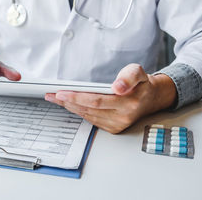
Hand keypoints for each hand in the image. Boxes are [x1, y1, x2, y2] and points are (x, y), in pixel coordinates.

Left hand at [45, 64, 176, 133]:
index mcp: (128, 103)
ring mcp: (117, 125)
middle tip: (50, 94)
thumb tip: (118, 87)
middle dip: (67, 101)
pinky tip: (68, 104)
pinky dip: (77, 111)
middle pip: (88, 109)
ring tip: (54, 98)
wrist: (151, 99)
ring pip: (87, 115)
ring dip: (69, 106)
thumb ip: (129, 76)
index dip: (77, 97)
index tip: (61, 92)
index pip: (97, 101)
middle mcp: (122, 117)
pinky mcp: (113, 128)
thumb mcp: (138, 72)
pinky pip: (90, 119)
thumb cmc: (141, 84)